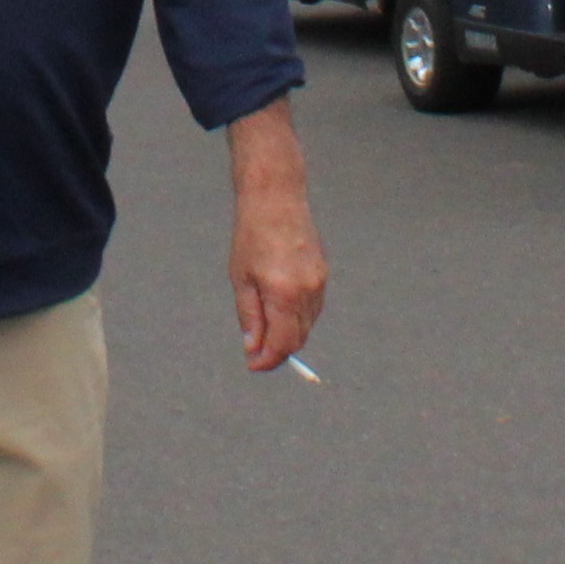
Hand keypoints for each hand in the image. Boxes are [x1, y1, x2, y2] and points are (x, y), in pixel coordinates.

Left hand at [226, 105, 324, 373]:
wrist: (276, 198)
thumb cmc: (252, 235)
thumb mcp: (241, 278)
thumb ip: (250, 317)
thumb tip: (253, 348)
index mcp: (284, 293)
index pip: (283, 344)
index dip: (268, 360)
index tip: (252, 365)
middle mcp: (308, 291)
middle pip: (298, 338)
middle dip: (277, 351)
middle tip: (254, 352)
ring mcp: (320, 282)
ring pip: (307, 325)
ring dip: (288, 335)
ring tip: (263, 329)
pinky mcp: (323, 274)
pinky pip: (313, 308)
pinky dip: (297, 317)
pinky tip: (279, 309)